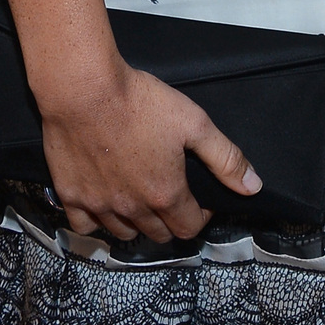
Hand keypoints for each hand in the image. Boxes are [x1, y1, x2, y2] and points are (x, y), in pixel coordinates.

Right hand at [40, 62, 260, 243]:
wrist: (85, 90)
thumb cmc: (140, 102)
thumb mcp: (195, 123)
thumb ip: (226, 158)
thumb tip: (253, 186)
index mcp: (165, 194)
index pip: (190, 228)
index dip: (201, 216)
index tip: (200, 199)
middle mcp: (132, 209)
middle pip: (158, 235)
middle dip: (171, 220)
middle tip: (172, 196)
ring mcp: (99, 205)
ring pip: (124, 234)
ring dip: (137, 223)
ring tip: (141, 198)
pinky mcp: (71, 196)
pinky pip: (85, 227)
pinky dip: (97, 221)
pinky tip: (104, 202)